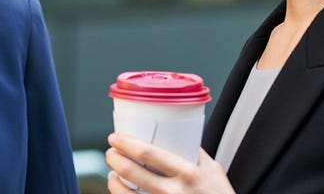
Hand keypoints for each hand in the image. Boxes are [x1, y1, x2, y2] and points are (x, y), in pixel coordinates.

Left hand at [106, 132, 234, 193]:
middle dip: (115, 159)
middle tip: (110, 152)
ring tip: (112, 174)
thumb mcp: (213, 170)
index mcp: (188, 173)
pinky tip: (121, 192)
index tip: (116, 137)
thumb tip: (178, 135)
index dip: (127, 143)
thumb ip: (195, 153)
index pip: (149, 153)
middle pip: (133, 173)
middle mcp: (174, 192)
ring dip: (114, 182)